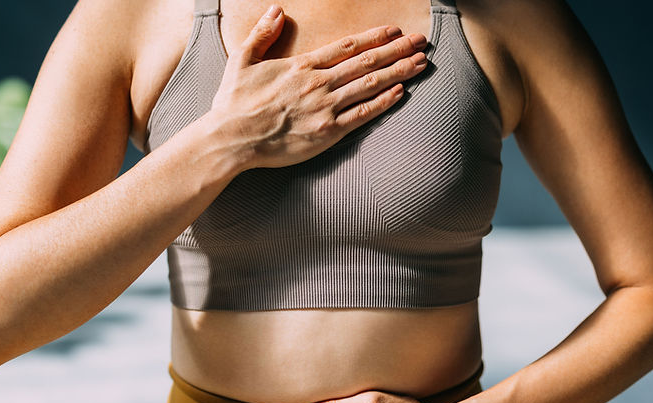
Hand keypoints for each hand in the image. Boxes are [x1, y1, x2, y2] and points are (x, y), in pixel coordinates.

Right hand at [207, 4, 427, 169]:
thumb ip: (262, 34)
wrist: (231, 140)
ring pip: (370, 85)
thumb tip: (277, 10)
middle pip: (367, 62)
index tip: (395, 30)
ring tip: (421, 62)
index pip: (348, 46)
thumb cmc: (233, 103)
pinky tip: (401, 92)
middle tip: (422, 41)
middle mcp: (318, 83)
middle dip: (398, 49)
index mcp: (302, 66)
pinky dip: (383, 102)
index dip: (375, 37)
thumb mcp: (241, 60)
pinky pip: (362, 115)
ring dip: (399, 71)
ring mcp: (325, 108)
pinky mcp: (327, 133)